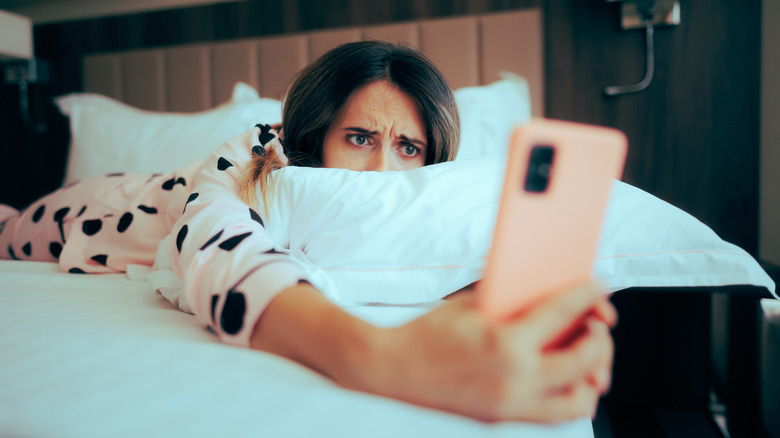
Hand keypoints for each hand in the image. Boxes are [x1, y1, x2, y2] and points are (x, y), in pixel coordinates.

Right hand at [357, 281, 615, 422]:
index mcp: (505, 343)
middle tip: (596, 324)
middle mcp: (514, 379)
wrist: (392, 370)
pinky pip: (553, 414)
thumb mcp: (471, 304)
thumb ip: (512, 301)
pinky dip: (567, 395)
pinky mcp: (503, 420)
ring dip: (591, 377)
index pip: (564, 313)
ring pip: (578, 402)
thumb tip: (547, 292)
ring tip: (586, 357)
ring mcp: (510, 406)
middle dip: (600, 340)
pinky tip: (561, 376)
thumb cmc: (427, 333)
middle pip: (585, 363)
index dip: (589, 295)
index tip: (599, 287)